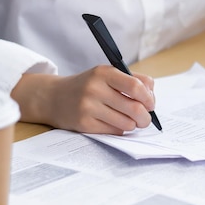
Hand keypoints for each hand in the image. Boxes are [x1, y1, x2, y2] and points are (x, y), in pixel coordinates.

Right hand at [11, 66, 155, 134]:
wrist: (53, 97)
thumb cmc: (87, 86)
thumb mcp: (106, 75)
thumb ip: (132, 80)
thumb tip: (152, 95)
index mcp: (104, 72)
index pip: (136, 86)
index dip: (149, 98)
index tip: (151, 104)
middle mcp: (95, 89)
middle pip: (135, 108)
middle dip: (145, 117)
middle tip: (145, 119)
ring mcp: (88, 107)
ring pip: (126, 123)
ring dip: (133, 125)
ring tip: (129, 121)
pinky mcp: (84, 124)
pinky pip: (114, 132)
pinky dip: (119, 130)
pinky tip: (114, 123)